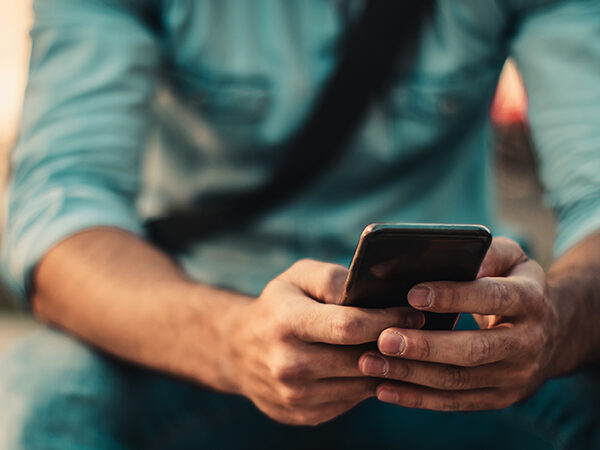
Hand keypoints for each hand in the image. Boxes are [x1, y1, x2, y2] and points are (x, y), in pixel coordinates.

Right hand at [223, 259, 422, 424]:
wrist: (238, 350)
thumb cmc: (278, 306)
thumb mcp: (297, 277)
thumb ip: (333, 278)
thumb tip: (369, 291)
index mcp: (287, 323)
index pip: (349, 326)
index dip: (387, 320)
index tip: (414, 314)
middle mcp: (288, 364)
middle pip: (360, 359)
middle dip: (395, 346)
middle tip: (420, 333)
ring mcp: (295, 395)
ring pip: (361, 385)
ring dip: (387, 368)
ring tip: (402, 349)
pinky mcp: (303, 415)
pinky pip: (351, 401)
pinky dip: (366, 384)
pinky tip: (372, 367)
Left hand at [358, 237, 560, 410]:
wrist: (550, 332)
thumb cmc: (511, 283)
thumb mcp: (509, 258)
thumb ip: (485, 253)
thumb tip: (452, 256)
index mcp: (529, 299)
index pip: (492, 297)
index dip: (453, 296)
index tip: (412, 294)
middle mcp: (528, 342)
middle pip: (474, 349)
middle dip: (426, 346)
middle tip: (383, 338)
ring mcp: (515, 376)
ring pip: (459, 380)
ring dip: (411, 374)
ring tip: (370, 363)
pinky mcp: (499, 397)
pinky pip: (454, 401)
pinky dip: (417, 398)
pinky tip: (384, 389)